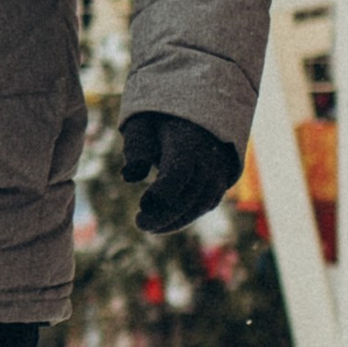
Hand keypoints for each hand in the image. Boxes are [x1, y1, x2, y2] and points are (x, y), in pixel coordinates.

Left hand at [119, 111, 240, 235]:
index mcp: (187, 140)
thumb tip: (129, 176)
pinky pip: (205, 205)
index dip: (163, 191)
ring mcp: (217, 172)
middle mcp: (208, 158)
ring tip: (149, 227)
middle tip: (140, 223)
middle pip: (190, 192)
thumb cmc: (159, 124)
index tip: (143, 205)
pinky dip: (185, 217)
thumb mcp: (142, 125)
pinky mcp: (218, 184)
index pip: (179, 170)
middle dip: (164, 213)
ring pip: (200, 204)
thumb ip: (136, 147)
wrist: (193, 119)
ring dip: (175, 220)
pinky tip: (163, 224)